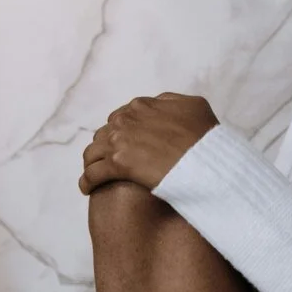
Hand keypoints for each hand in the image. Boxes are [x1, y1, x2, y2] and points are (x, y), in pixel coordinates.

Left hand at [79, 94, 218, 194]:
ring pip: (93, 152)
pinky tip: (87, 189)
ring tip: (94, 176)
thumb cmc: (204, 135)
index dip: (122, 132)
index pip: (120, 117)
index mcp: (142, 106)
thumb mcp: (193, 106)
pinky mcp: (117, 164)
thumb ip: (172, 102)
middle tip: (110, 161)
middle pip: (104, 134)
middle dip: (105, 147)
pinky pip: (92, 174)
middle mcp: (125, 120)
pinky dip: (87, 181)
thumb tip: (160, 103)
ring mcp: (119, 141)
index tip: (125, 144)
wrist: (205, 158)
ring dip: (92, 163)